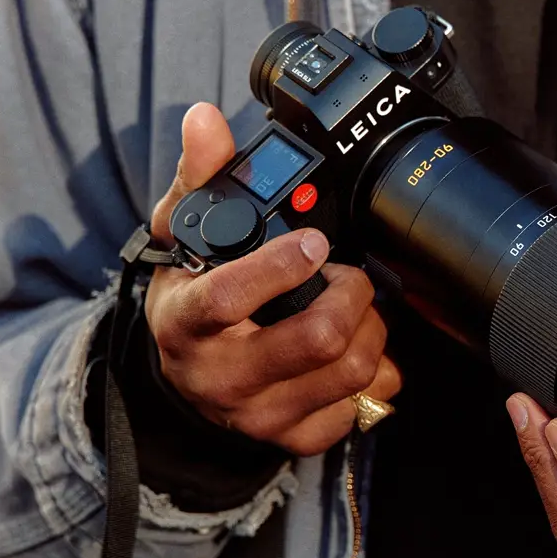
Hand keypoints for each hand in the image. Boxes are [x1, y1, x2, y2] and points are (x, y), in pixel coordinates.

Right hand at [144, 103, 400, 455]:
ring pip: (350, 372)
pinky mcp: (292, 439)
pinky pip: (360, 409)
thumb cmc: (192, 294)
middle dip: (351, 295)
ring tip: (356, 309)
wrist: (187, 376)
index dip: (281, 267)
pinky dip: (375, 375)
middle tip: (348, 275)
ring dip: (371, 331)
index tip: (315, 242)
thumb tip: (204, 118)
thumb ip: (200, 175)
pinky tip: (356, 349)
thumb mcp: (181, 233)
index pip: (230, 298)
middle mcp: (220, 377)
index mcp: (186, 321)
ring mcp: (257, 415)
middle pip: (316, 339)